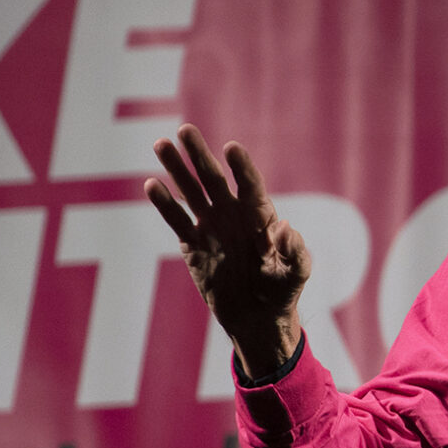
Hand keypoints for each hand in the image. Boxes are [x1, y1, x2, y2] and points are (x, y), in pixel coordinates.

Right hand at [145, 124, 309, 378]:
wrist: (258, 317)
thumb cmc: (282, 291)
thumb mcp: (295, 273)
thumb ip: (294, 251)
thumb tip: (286, 227)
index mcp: (260, 217)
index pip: (250, 185)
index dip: (241, 168)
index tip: (231, 149)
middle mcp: (234, 215)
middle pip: (215, 180)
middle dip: (200, 156)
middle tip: (185, 130)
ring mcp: (212, 228)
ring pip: (192, 192)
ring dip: (177, 170)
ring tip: (161, 144)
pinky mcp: (193, 245)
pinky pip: (177, 220)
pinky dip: (165, 204)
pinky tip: (152, 184)